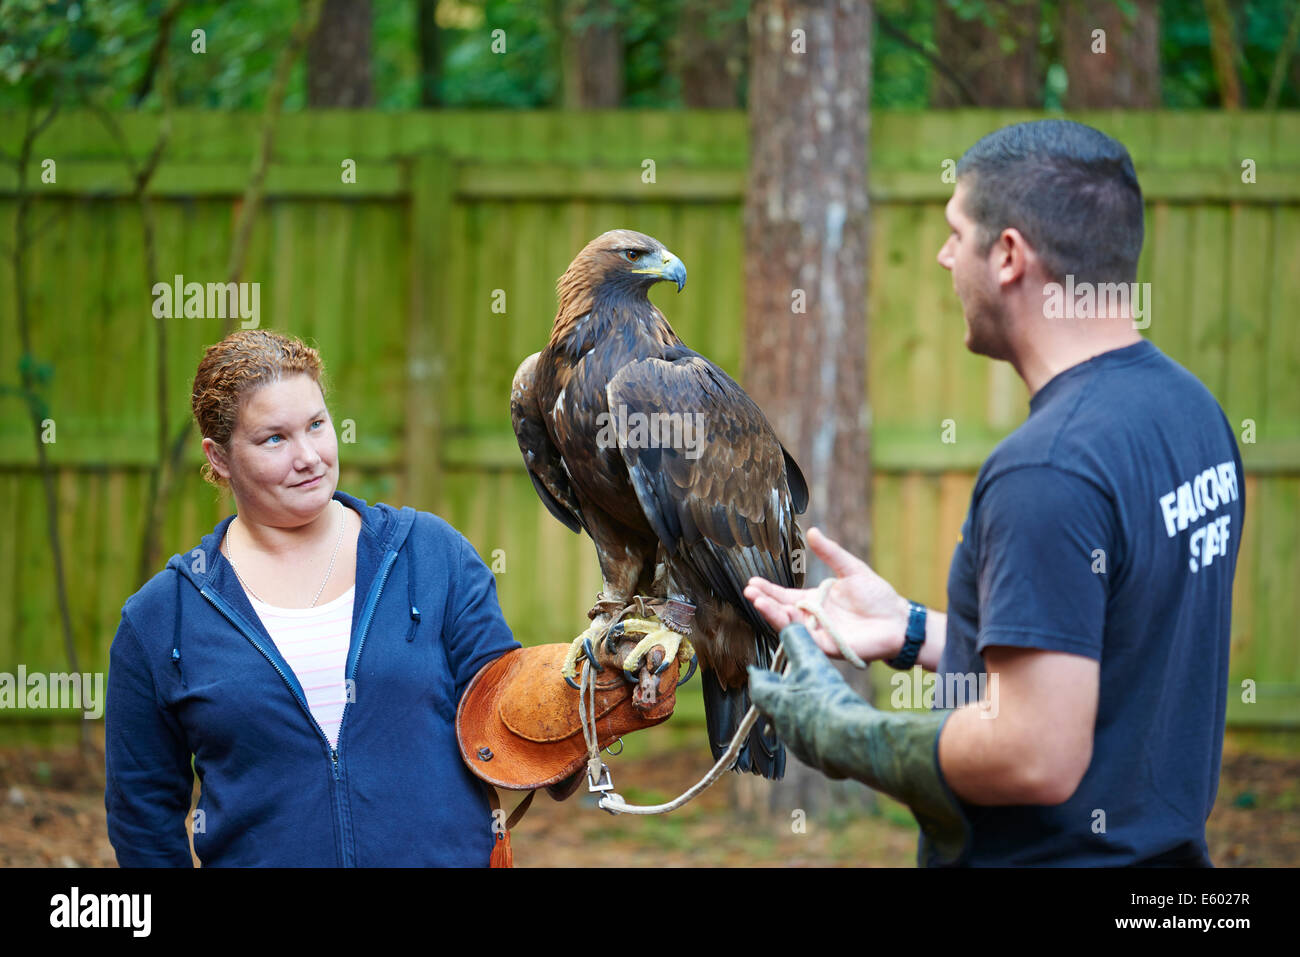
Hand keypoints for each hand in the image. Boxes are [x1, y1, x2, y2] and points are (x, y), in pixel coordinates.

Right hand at [744, 527, 909, 663]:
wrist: (898, 620)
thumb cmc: (878, 597)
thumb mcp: (851, 569)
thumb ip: (831, 553)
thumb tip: (813, 531)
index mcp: (816, 602)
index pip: (785, 597)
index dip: (769, 591)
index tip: (752, 582)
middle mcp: (813, 619)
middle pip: (782, 611)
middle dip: (764, 602)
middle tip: (749, 592)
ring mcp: (818, 634)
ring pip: (789, 625)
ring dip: (772, 614)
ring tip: (758, 601)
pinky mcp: (827, 647)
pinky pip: (805, 639)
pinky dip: (792, 629)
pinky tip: (782, 616)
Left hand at [748, 624, 970, 865]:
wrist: (850, 742)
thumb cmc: (826, 698)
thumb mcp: (812, 662)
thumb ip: (798, 642)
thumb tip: (788, 624)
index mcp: (777, 702)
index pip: (758, 689)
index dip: (759, 678)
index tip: (757, 672)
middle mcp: (783, 727)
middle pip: (772, 712)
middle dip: (776, 700)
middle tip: (783, 691)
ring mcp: (800, 746)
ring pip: (792, 729)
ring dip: (797, 718)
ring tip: (809, 709)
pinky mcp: (819, 760)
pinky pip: (813, 745)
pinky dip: (817, 734)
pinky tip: (830, 730)